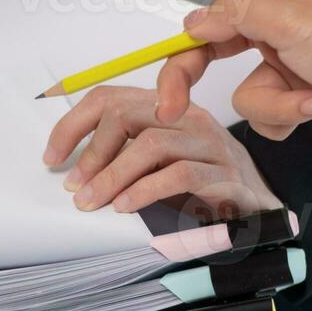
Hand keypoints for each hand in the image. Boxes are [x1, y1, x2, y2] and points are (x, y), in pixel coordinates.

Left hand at [41, 85, 279, 218]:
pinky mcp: (225, 177)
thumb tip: (74, 170)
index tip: (52, 157)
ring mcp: (210, 145)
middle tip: (73, 185)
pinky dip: (145, 191)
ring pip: (151, 145)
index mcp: (168, 109)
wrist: (259, 212)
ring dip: (112, 175)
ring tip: (92, 200)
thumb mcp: (156, 166)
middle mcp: (189, 119)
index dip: (73, 125)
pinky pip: (179, 175)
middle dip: (91, 152)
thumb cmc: (202, 188)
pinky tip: (126, 207)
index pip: (110, 98)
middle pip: (127, 114)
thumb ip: (123, 157)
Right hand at [105, 0, 311, 142]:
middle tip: (169, 108)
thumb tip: (193, 21)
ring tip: (309, 102)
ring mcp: (280, 56)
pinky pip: (262, 111)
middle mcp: (269, 18)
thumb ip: (238, 14)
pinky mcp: (293, 92)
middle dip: (187, 75)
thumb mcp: (296, 22)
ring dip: (269, 104)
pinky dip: (286, 118)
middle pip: (201, 40)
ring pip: (234, 86)